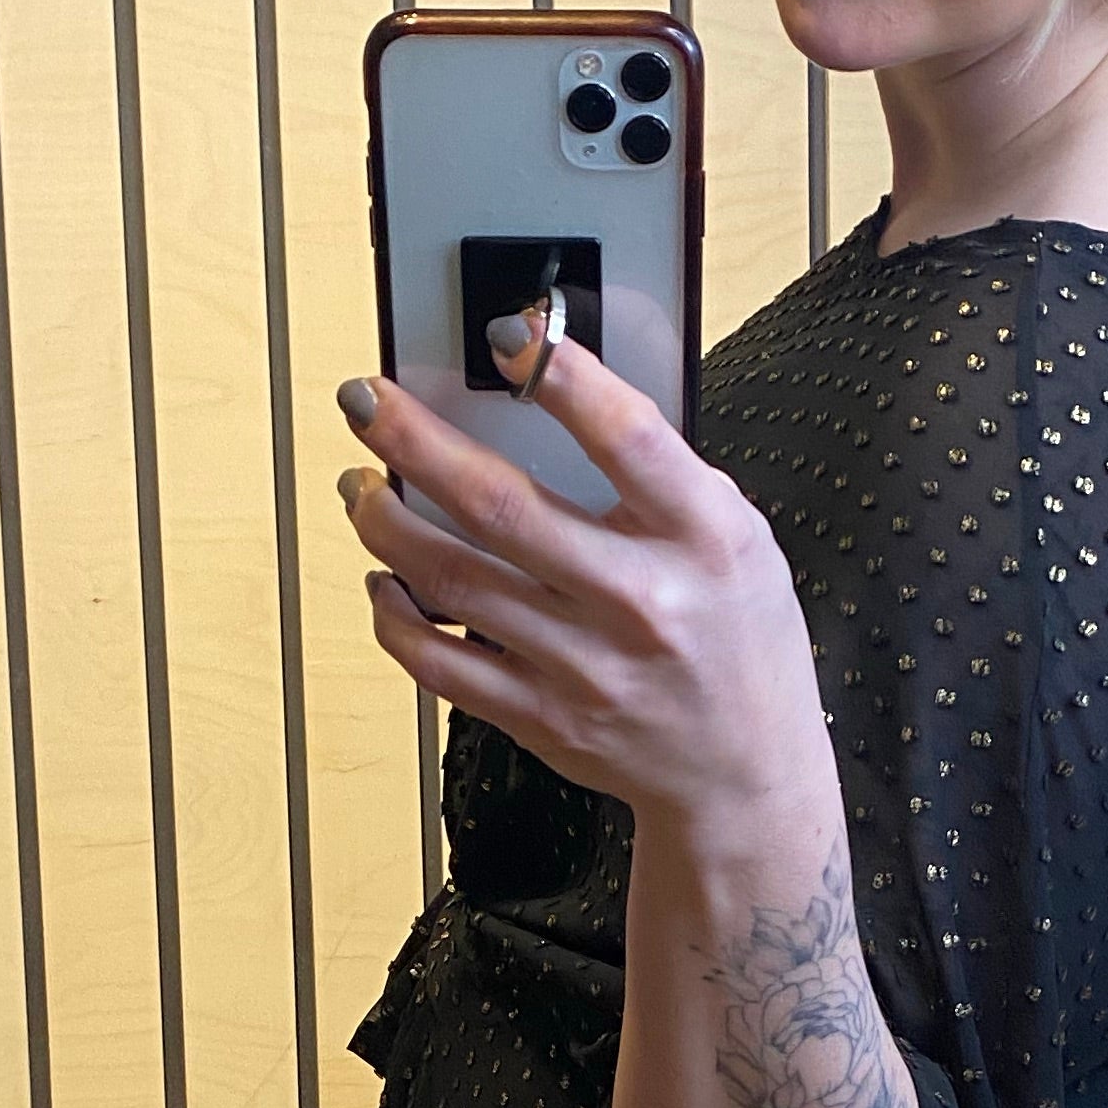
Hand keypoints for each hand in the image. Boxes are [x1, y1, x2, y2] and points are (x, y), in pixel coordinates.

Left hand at [334, 316, 833, 840]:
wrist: (745, 773)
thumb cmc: (738, 638)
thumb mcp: (736, 534)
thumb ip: (658, 471)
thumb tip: (555, 385)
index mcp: (705, 539)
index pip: (628, 438)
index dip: (562, 377)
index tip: (505, 334)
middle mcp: (643, 601)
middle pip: (501, 507)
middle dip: (414, 441)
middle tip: (365, 401)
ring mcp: (586, 667)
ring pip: (451, 580)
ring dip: (385, 521)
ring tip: (362, 486)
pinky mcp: (543, 718)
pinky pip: (440, 663)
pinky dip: (395, 615)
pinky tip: (385, 579)